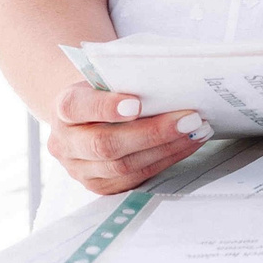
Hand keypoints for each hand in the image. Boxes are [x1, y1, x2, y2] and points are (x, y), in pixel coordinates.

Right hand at [44, 82, 210, 194]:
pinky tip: (188, 144)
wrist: (88, 116)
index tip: (137, 103)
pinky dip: (166, 160)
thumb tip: (172, 79)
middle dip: (153, 133)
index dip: (106, 107)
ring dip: (167, 148)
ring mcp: (80, 169)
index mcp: (64, 107)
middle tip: (190, 118)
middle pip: (105, 144)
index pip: (77, 107)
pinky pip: (135, 177)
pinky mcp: (99, 185)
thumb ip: (126, 78)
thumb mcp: (106, 76)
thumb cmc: (105, 89)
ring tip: (198, 131)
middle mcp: (65, 143)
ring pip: (122, 166)